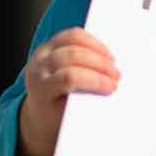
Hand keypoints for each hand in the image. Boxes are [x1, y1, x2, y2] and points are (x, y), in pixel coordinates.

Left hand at [20, 27, 120, 155]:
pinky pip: (72, 35)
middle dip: (99, 64)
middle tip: (117, 75)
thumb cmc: (58, 118)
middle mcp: (38, 68)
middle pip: (71, 56)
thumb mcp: (68, 120)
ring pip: (72, 40)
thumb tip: (110, 98)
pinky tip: (104, 53)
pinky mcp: (50, 44)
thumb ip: (85, 108)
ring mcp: (43, 53)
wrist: (40, 113)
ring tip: (112, 63)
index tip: (112, 87)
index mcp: (41, 89)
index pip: (68, 77)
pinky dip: (91, 41)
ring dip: (97, 50)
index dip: (94, 80)